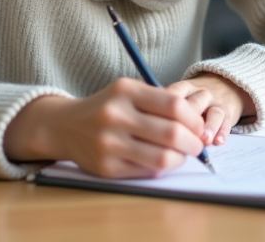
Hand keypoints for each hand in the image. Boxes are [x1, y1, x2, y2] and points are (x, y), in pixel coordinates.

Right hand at [3, 78, 206, 177]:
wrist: (65, 126)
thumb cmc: (107, 107)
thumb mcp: (128, 91)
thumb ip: (159, 101)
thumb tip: (197, 125)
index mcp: (125, 91)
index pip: (175, 105)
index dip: (194, 119)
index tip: (198, 126)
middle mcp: (115, 115)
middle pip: (172, 133)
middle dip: (194, 143)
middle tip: (197, 145)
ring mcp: (109, 144)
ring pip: (162, 158)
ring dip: (181, 159)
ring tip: (182, 155)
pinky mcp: (106, 168)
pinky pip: (147, 172)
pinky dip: (161, 168)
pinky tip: (160, 161)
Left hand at [167, 74, 255, 146]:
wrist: (224, 86)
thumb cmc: (193, 99)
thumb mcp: (180, 96)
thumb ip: (167, 110)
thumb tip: (151, 131)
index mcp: (184, 88)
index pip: (174, 95)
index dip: (167, 110)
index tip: (159, 123)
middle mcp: (201, 93)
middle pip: (195, 105)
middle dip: (189, 120)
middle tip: (182, 135)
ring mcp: (216, 103)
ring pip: (214, 113)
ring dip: (209, 127)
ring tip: (204, 140)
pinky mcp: (229, 113)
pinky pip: (227, 122)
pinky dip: (222, 132)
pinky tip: (218, 142)